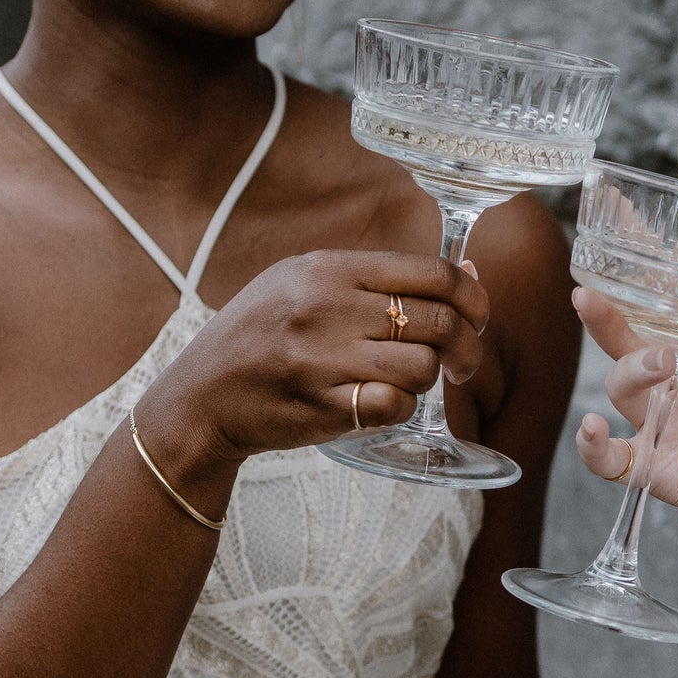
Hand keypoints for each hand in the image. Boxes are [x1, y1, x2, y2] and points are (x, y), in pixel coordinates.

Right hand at [139, 249, 487, 479]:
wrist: (200, 395)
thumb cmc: (258, 337)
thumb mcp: (302, 284)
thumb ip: (379, 279)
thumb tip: (470, 275)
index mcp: (326, 268)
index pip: (432, 272)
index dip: (473, 297)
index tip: (477, 317)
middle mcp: (325, 307)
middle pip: (439, 321)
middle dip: (466, 346)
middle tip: (460, 362)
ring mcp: (322, 358)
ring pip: (423, 367)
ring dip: (426, 380)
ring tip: (404, 381)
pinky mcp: (320, 406)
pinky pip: (395, 407)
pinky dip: (400, 409)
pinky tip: (381, 404)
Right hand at [572, 287, 677, 540]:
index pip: (653, 321)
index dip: (629, 295)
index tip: (614, 267)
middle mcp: (671, 390)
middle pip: (623, 349)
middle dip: (603, 322)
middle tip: (591, 302)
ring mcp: (660, 428)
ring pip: (621, 391)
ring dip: (630, 372)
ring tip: (659, 363)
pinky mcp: (656, 469)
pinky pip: (610, 461)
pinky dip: (592, 447)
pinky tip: (591, 427)